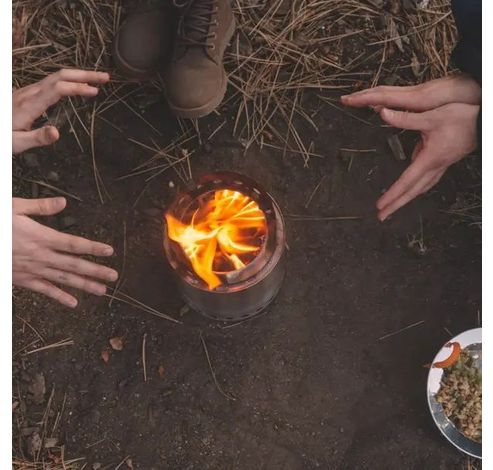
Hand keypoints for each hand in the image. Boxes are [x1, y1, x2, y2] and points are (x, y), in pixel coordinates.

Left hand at [12, 69, 109, 153]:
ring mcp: (28, 91)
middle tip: (106, 77)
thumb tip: (57, 132)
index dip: (78, 87)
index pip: (58, 89)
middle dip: (84, 74)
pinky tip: (77, 86)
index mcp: (29, 104)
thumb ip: (37, 138)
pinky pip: (52, 81)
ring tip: (97, 80)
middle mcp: (29, 93)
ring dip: (79, 75)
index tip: (96, 91)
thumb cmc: (1, 138)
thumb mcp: (17, 143)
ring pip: (57, 76)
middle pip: (60, 76)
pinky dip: (70, 80)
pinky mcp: (28, 93)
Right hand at [13, 197, 117, 307]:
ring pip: (63, 279)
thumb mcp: (14, 207)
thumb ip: (40, 207)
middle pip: (73, 264)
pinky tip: (73, 303)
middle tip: (114, 276)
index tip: (110, 251)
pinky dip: (59, 296)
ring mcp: (31, 269)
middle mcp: (40, 255)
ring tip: (102, 291)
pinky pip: (43, 290)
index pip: (73, 243)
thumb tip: (63, 202)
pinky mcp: (21, 279)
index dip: (93, 248)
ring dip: (84, 285)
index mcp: (40, 236)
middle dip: (95, 271)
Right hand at [341, 74, 480, 111]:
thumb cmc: (460, 100)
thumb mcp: (433, 109)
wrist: (478, 90)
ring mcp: (418, 93)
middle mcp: (413, 93)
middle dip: (362, 95)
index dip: (362, 98)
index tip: (346, 100)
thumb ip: (407, 114)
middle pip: (381, 92)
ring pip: (388, 93)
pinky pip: (397, 97)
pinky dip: (384, 100)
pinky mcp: (423, 97)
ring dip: (371, 96)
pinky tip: (383, 107)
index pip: (380, 96)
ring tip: (358, 102)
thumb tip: (381, 111)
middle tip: (345, 100)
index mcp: (413, 98)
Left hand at [374, 103, 478, 220]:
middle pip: (412, 192)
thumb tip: (384, 113)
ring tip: (393, 206)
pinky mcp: (443, 162)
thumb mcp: (431, 116)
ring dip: (405, 198)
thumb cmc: (463, 119)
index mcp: (429, 159)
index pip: (406, 181)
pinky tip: (410, 188)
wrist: (484, 122)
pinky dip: (416, 188)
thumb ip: (405, 118)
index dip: (392, 194)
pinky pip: (427, 181)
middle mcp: (435, 167)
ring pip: (420, 188)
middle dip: (396, 205)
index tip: (380, 205)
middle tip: (382, 216)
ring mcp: (440, 166)